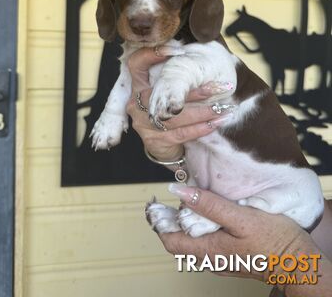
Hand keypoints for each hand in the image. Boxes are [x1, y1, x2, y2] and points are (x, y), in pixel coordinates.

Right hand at [126, 46, 233, 161]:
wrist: (163, 146)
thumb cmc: (169, 111)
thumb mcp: (168, 93)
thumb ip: (177, 78)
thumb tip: (207, 58)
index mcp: (138, 85)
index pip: (136, 63)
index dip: (152, 55)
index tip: (179, 51)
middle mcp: (136, 103)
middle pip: (163, 94)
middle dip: (194, 92)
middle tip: (218, 88)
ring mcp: (143, 123)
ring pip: (176, 116)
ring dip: (204, 112)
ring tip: (224, 109)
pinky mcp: (154, 140)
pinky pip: (182, 133)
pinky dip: (201, 127)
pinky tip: (216, 122)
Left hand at [157, 185, 331, 295]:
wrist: (298, 262)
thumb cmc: (272, 241)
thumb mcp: (240, 218)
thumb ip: (209, 205)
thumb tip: (180, 192)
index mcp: (208, 250)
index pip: (170, 241)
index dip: (159, 222)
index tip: (155, 204)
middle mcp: (210, 258)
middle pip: (179, 239)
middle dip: (170, 218)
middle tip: (170, 195)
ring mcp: (220, 258)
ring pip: (192, 239)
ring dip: (185, 219)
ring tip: (187, 197)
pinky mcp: (230, 253)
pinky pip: (206, 239)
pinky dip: (200, 223)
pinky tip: (207, 209)